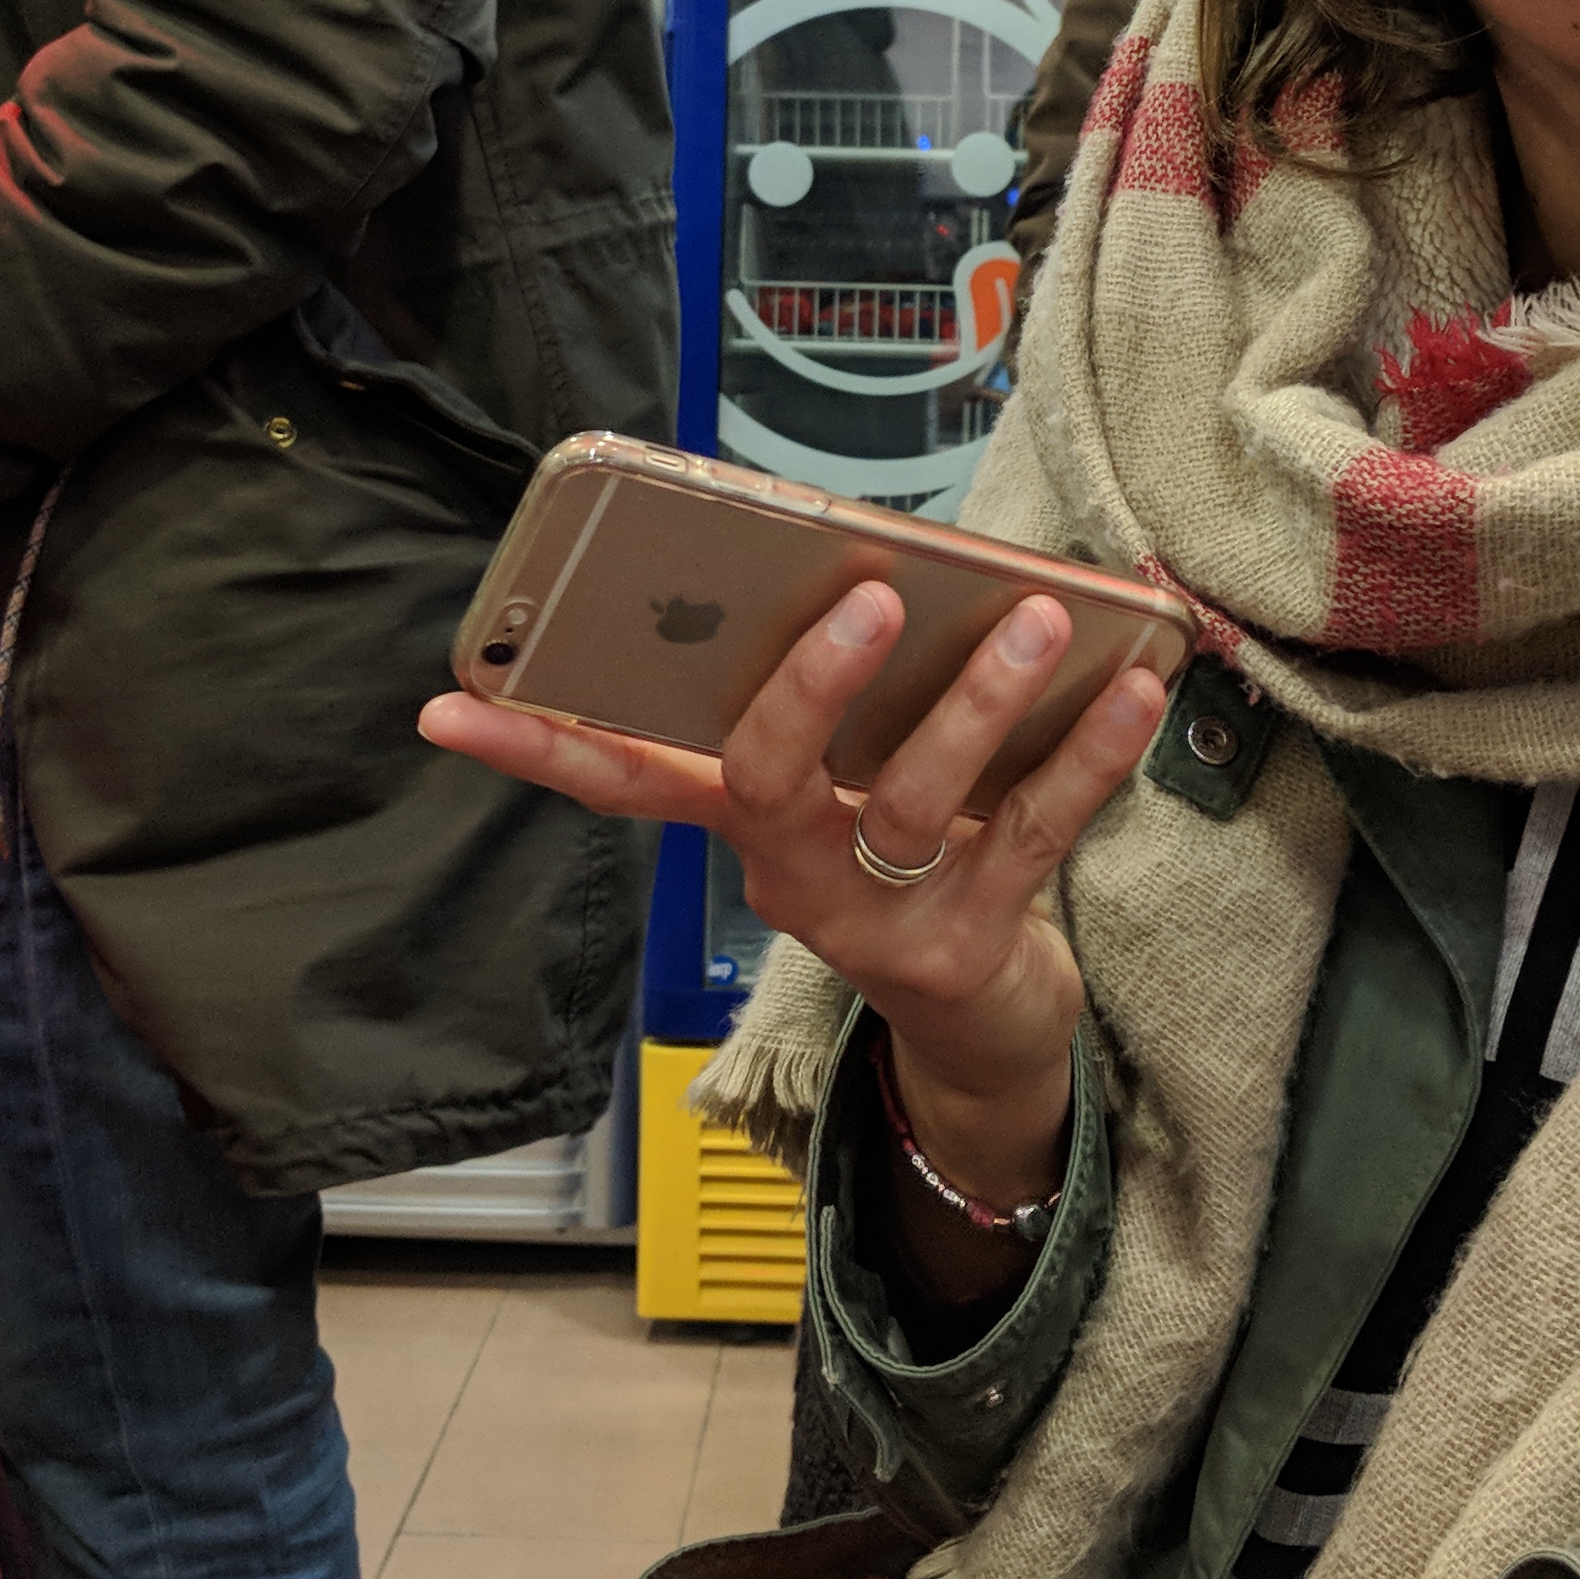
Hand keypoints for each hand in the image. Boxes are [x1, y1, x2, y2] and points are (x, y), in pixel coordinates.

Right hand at [421, 584, 1164, 1247]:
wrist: (982, 1018)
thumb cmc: (903, 852)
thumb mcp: (838, 784)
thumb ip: (830, 695)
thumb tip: (855, 561)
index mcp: (742, 824)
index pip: (618, 779)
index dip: (534, 742)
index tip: (448, 702)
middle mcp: (792, 875)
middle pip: (769, 782)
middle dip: (811, 688)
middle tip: (870, 600)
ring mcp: (880, 920)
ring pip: (915, 807)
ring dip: (976, 706)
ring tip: (1035, 622)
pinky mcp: (974, 945)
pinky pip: (1037, 835)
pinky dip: (1089, 757)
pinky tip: (1130, 686)